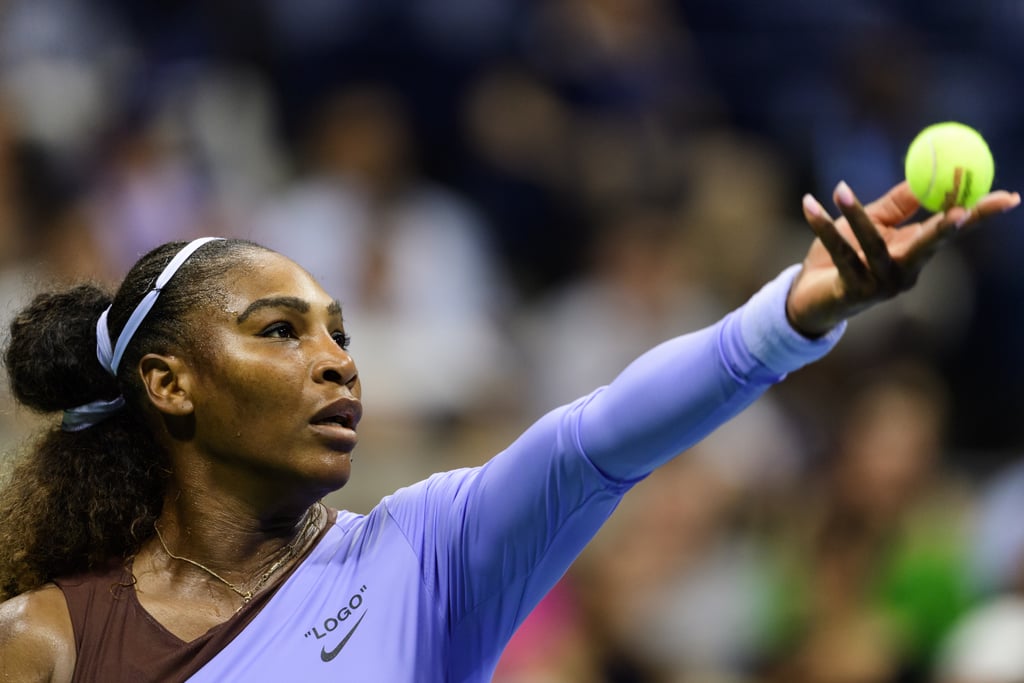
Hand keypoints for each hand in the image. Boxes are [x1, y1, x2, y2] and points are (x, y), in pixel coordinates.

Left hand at [786, 180, 1019, 336]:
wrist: (809, 295)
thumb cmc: (843, 255)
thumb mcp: (872, 225)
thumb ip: (897, 204)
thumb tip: (924, 176)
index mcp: (915, 252)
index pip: (954, 231)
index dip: (980, 214)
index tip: (1009, 197)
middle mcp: (906, 272)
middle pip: (931, 246)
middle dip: (946, 228)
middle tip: (959, 210)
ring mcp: (881, 286)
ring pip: (874, 245)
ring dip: (855, 213)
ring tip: (840, 188)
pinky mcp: (853, 292)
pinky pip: (838, 252)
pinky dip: (821, 226)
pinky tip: (809, 204)